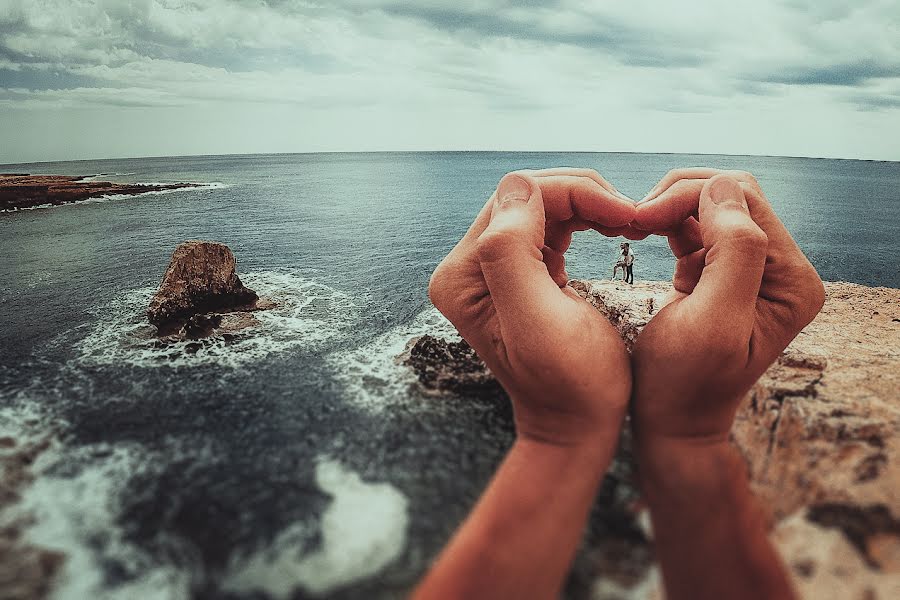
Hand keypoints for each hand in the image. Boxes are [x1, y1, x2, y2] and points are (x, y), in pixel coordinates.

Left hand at [428, 168, 636, 446]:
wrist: (577, 425)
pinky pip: (550, 225)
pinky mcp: (519, 272)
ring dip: (588, 205)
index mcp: (462, 276)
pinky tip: (611, 228)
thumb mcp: (540, 321)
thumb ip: (512, 251)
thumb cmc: (569, 385)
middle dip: (584, 196)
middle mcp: (467, 268)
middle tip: (633, 216)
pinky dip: (585, 219)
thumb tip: (518, 185)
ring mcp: (492, 269)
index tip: (626, 215)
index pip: (517, 199)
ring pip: (542, 205)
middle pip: (527, 197)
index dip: (575, 194)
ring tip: (628, 223)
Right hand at [625, 170, 819, 599]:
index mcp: (791, 280)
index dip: (689, 197)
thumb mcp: (711, 321)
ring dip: (671, 207)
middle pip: (731, 196)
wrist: (671, 423)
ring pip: (712, 204)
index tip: (639, 218)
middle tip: (634, 218)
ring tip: (636, 225)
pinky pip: (698, 225)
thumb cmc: (685, 383)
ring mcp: (752, 270)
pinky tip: (645, 232)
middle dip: (679, 197)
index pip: (743, 202)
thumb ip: (733, 252)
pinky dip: (669, 221)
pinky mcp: (721, 272)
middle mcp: (781, 270)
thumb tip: (722, 188)